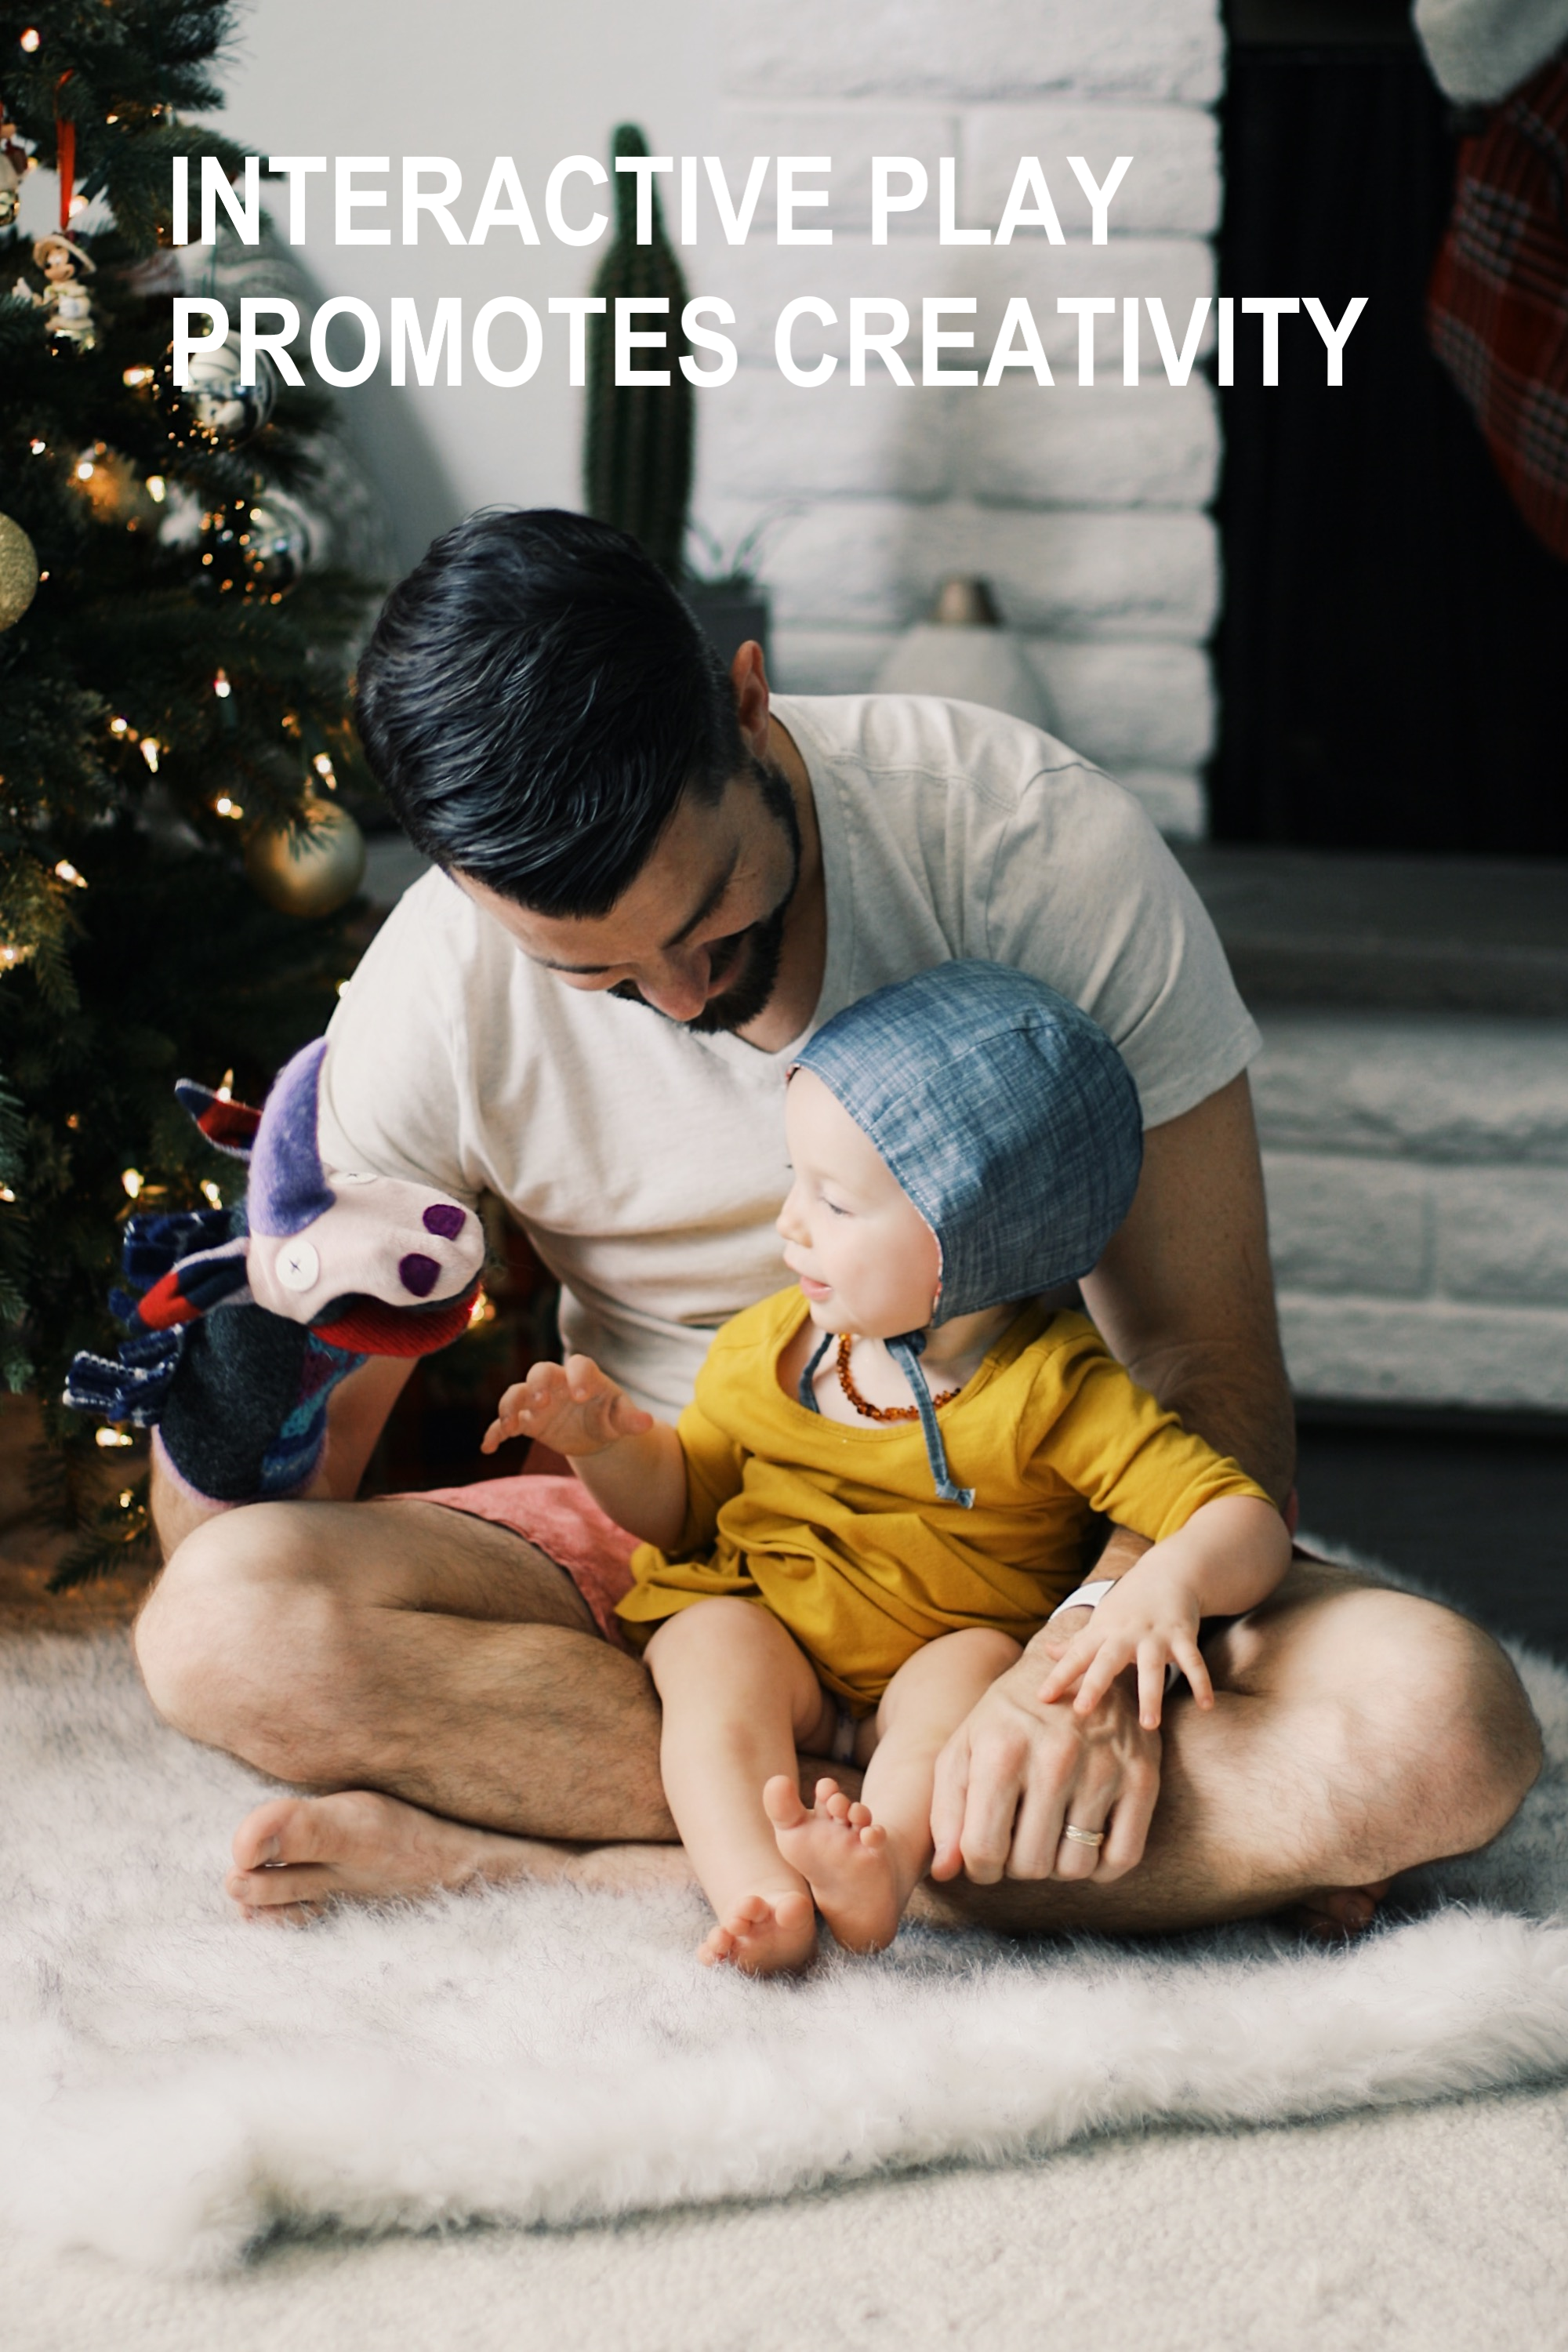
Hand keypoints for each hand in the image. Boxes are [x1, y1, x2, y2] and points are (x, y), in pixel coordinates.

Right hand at [481, 1354, 652, 1458]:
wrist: (593, 1432)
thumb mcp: (621, 1418)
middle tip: (542, 1403)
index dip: (578, 1377)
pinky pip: (505, 1423)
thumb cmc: (609, 1416)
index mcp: (584, 1377)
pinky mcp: (527, 1420)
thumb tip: (647, 1423)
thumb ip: (630, 1419)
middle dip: (538, 1385)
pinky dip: (495, 1432)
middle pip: (540, 1371)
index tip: (581, 1396)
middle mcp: (557, 1384)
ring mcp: (538, 1401)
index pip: (579, 1366)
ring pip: (517, 1393)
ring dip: (510, 1406)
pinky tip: (488, 1447)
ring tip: (511, 1425)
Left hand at [929, 1628, 1161, 1885]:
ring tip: (1047, 1833)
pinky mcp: (1142, 1776)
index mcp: (1002, 1751)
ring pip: (1075, 1867)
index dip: (979, 1868)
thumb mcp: (964, 1750)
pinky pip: (1122, 1857)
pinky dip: (1100, 1865)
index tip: (984, 1856)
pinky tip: (1082, 1840)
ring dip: (1057, 1863)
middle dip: (1017, 1864)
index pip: (984, 1850)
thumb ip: (946, 1812)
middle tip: (1017, 1838)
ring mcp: (1103, 1768)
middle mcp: (1055, 1758)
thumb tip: (943, 1873)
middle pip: (1031, 1865)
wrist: (1073, 1667)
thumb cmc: (1007, 1719)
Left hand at [1037, 1556, 1212, 1729]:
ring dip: (1151, 1695)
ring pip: (1152, 1667)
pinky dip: (1201, 1682)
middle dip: (1095, 1684)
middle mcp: (1126, 1634)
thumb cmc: (1128, 1603)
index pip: (1076, 1656)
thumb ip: (1077, 1640)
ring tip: (1149, 1725)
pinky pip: (1193, 1662)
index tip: (1043, 1697)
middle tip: (1083, 1711)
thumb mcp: (1101, 1620)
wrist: (1167, 1572)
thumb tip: (1049, 1651)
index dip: (1058, 1676)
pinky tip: (1206, 1707)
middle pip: (1107, 1661)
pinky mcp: (1183, 1636)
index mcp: (1103, 1632)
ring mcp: (1156, 1636)